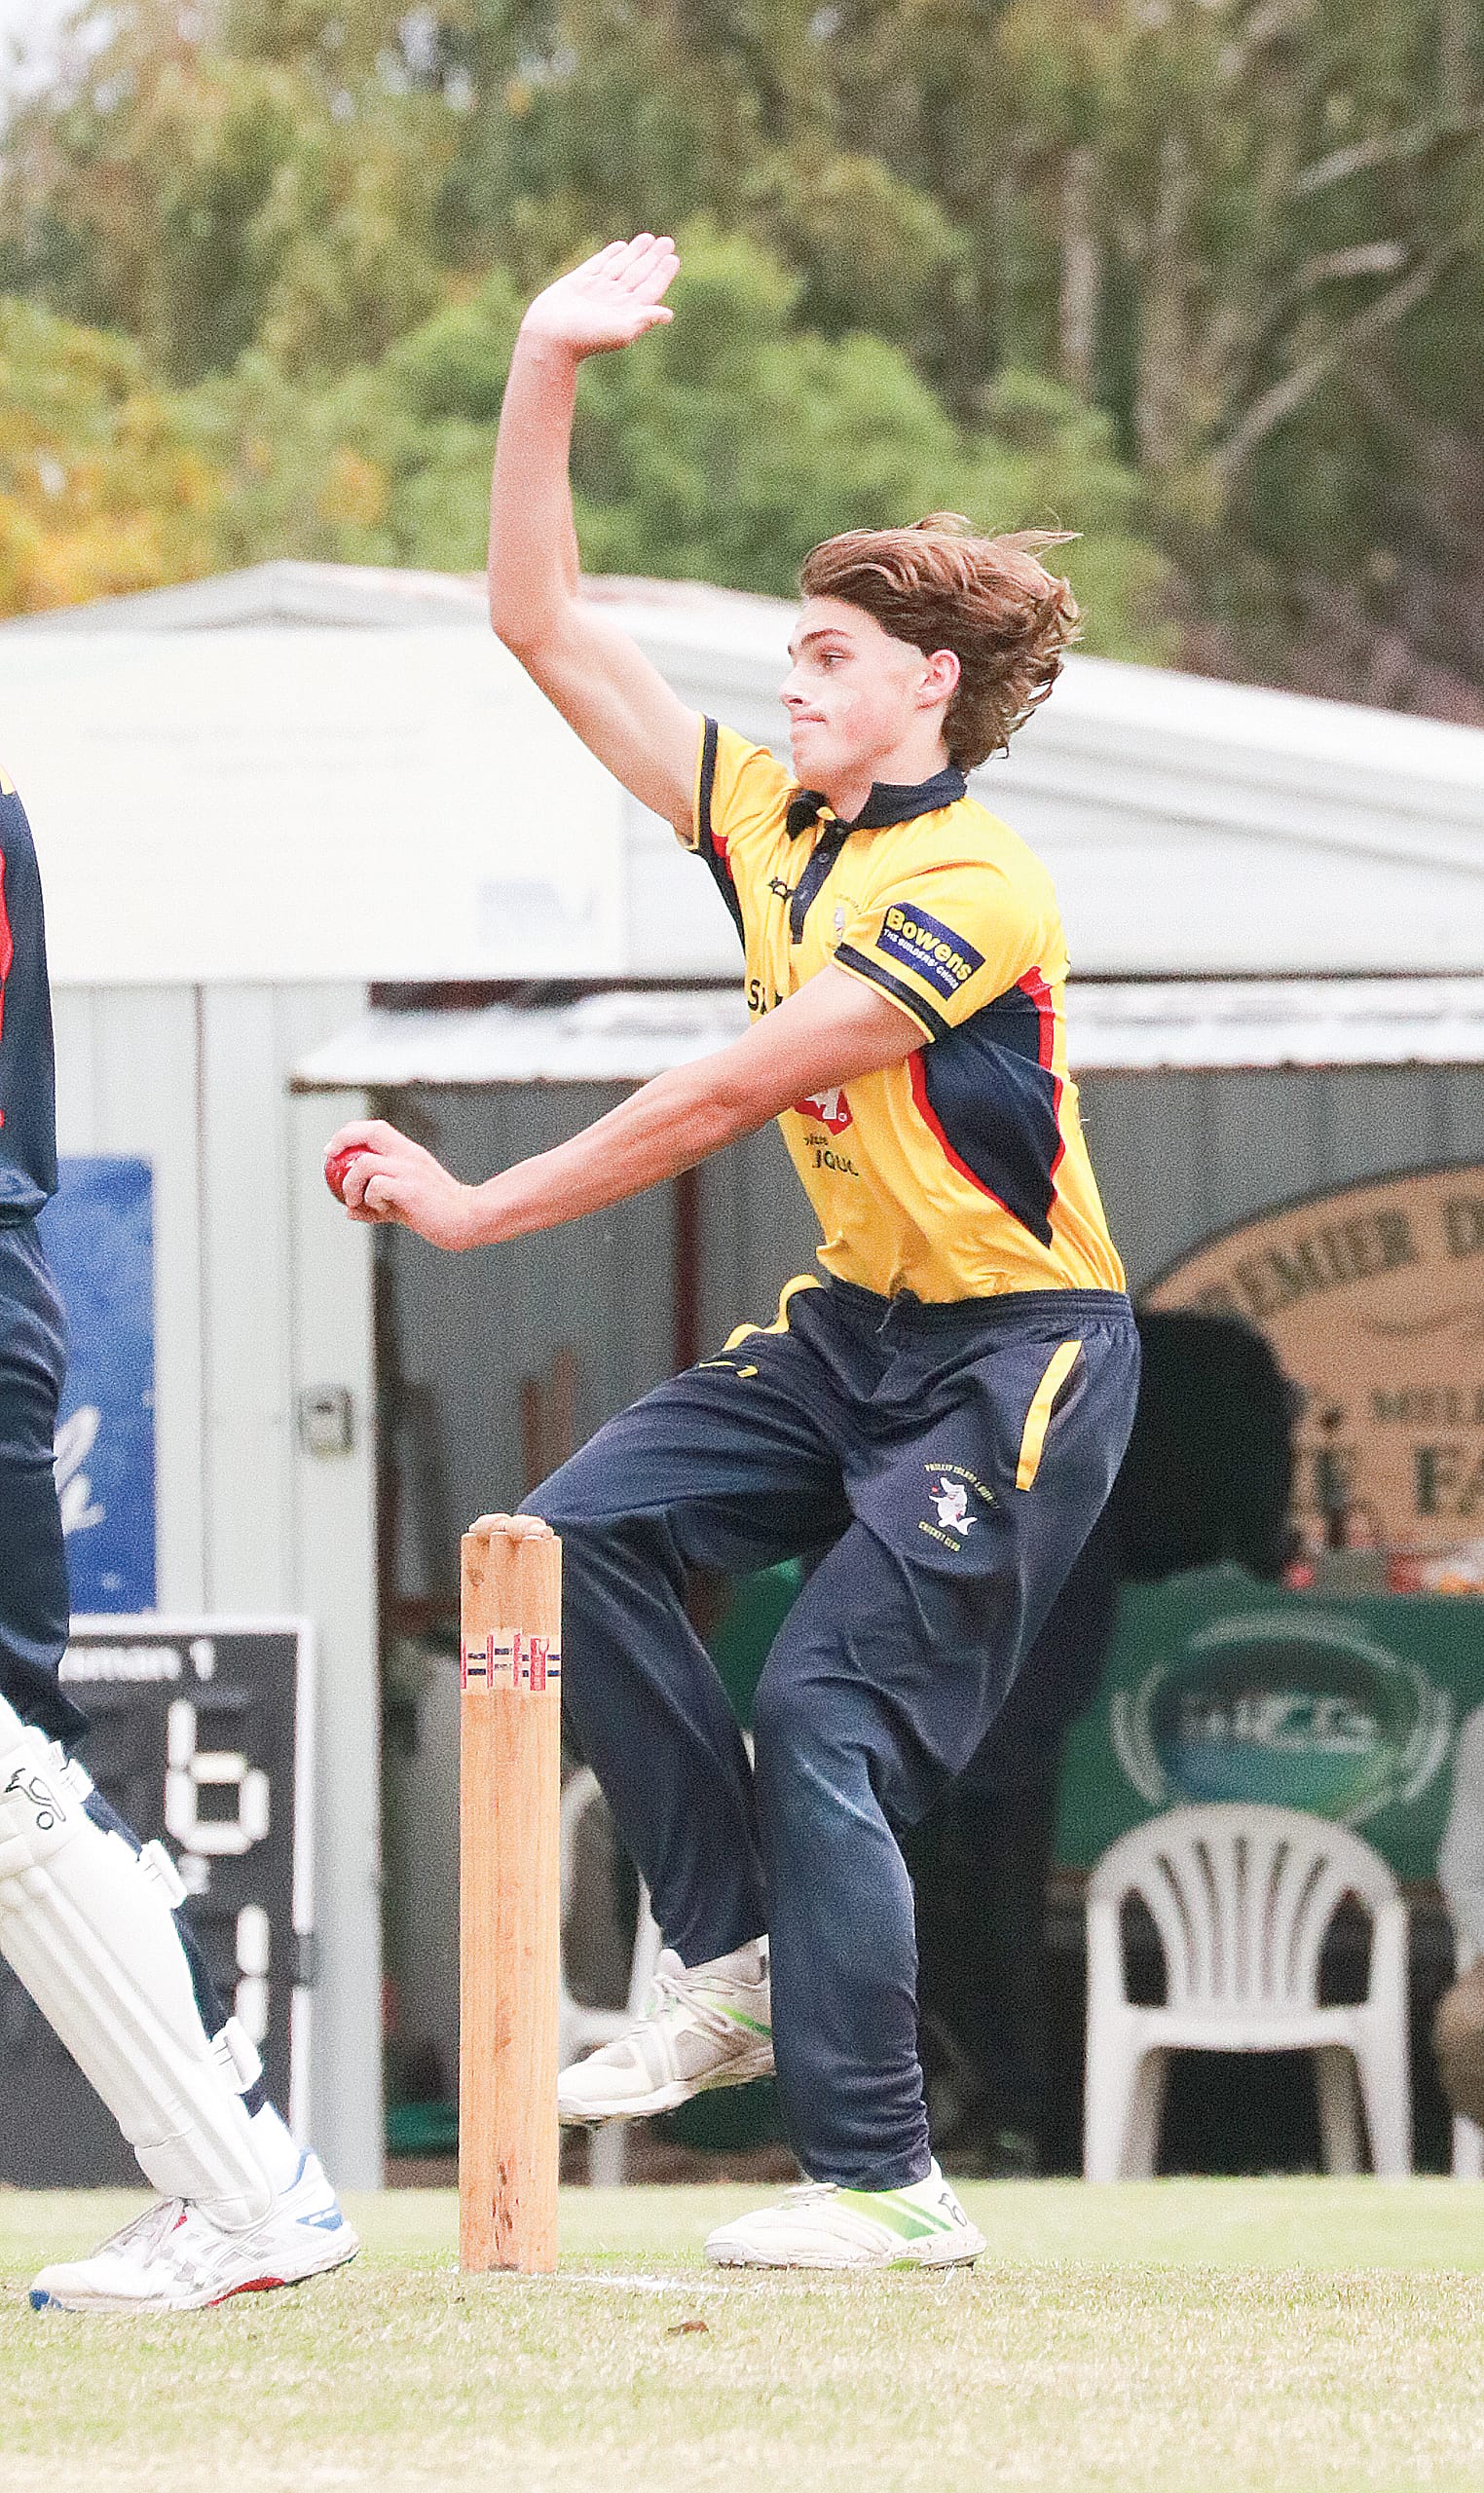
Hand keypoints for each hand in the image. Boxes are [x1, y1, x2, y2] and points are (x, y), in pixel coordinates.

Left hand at [323, 1118, 481, 1249]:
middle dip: (344, 1139)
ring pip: (365, 1164)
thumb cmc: (437, 1214)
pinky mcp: (410, 1189)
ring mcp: (410, 1171)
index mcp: (409, 1152)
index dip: (349, 1133)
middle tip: (330, 1158)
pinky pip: (376, 1187)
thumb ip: (375, 1205)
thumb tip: (347, 1212)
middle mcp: (409, 1155)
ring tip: (353, 1200)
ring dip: (350, 1183)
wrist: (469, 1220)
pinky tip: (378, 1210)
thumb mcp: (402, 1206)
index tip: (332, 1149)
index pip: (376, 1128)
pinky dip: (369, 1200)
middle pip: (371, 1131)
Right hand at [520, 233, 678, 360]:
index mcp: (627, 312)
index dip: (662, 274)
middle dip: (652, 258)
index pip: (650, 289)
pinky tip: (620, 247)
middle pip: (639, 274)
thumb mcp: (620, 331)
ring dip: (635, 253)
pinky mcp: (578, 283)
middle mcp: (614, 300)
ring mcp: (597, 290)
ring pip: (621, 266)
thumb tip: (668, 315)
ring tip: (648, 238)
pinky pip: (599, 264)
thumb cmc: (586, 338)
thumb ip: (644, 320)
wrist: (550, 336)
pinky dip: (610, 255)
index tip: (673, 258)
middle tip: (667, 242)